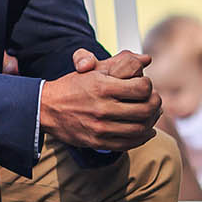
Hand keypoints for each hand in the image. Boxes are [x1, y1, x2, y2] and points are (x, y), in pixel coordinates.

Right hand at [39, 50, 160, 148]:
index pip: (141, 88)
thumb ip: (119, 62)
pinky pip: (128, 143)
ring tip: (151, 115)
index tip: (146, 86)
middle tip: (154, 100)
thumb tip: (146, 58)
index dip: (149, 86)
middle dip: (155, 104)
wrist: (46, 108)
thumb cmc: (71, 86)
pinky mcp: (98, 142)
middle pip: (145, 110)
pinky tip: (145, 131)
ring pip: (140, 129)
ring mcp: (101, 127)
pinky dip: (142, 138)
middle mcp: (102, 108)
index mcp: (102, 86)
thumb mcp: (91, 69)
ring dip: (151, 122)